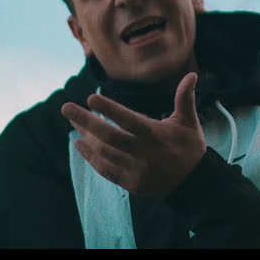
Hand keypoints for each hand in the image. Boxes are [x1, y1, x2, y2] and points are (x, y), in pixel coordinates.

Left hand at [61, 72, 206, 198]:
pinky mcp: (130, 183)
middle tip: (66, 108)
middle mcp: (143, 153)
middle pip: (110, 136)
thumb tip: (192, 74)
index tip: (91, 98)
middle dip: (86, 121)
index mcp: (156, 135)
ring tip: (73, 121)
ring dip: (86, 136)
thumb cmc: (190, 148)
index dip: (110, 109)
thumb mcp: (189, 123)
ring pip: (104, 152)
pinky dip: (90, 158)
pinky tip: (79, 144)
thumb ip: (185, 99)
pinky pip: (106, 170)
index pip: (129, 120)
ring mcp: (135, 170)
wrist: (194, 184)